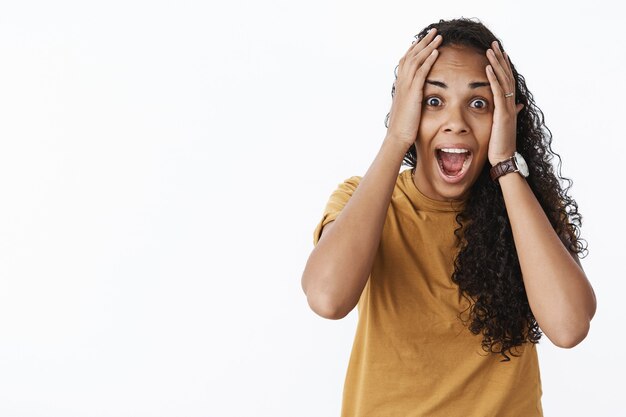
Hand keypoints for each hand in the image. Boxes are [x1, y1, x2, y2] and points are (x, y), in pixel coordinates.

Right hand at [385, 29, 441, 148]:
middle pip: (411, 55)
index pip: (406, 61)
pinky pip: (421, 72)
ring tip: (438, 37)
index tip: (423, 41)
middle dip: (423, 42)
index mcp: (400, 85)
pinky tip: (436, 52)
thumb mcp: (407, 109)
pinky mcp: (413, 93)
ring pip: (416, 60)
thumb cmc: (403, 127)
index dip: (414, 49)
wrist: (397, 137)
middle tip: (433, 31)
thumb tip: (416, 97)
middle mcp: (401, 83)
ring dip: (428, 46)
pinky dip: (428, 60)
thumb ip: (410, 99)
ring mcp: (406, 87)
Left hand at [485, 41, 523, 165]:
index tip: (498, 52)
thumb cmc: (500, 144)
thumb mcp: (504, 125)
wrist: (504, 158)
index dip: (503, 65)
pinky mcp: (502, 114)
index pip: (506, 80)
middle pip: (506, 75)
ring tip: (490, 50)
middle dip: (500, 59)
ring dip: (496, 64)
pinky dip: (493, 79)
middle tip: (494, 43)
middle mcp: (510, 103)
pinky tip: (487, 68)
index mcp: (509, 105)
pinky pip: (498, 92)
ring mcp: (507, 108)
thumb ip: (510, 112)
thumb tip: (518, 105)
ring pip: (503, 80)